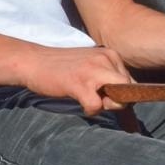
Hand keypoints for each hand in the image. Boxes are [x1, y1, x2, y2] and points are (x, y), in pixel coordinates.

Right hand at [20, 45, 134, 116]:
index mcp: (110, 55)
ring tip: (86, 96)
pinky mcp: (80, 83)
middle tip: (96, 98)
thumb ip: (109, 80)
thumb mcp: (91, 67)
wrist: (33, 61)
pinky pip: (96, 106)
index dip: (120, 94)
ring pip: (117, 98)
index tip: (103, 94)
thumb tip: (130, 107)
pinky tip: (77, 99)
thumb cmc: (62, 68)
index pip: (131, 82)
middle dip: (116, 101)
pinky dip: (89, 109)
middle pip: (128, 90)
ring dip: (103, 105)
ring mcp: (93, 70)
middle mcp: (106, 59)